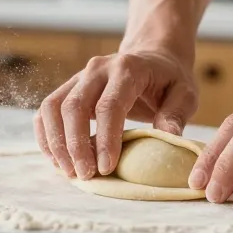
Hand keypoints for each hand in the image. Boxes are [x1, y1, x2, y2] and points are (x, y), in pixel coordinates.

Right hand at [33, 49, 197, 180]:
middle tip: (86, 175)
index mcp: (127, 69)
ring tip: (69, 171)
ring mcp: (79, 77)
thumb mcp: (185, 93)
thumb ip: (176, 114)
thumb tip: (167, 137)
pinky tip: (57, 158)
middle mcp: (98, 69)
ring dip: (56, 142)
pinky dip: (47, 135)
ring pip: (53, 107)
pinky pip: (47, 110)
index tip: (106, 168)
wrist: (153, 56)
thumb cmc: (169, 80)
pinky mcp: (69, 88)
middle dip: (76, 145)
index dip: (105, 138)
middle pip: (74, 106)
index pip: (109, 105)